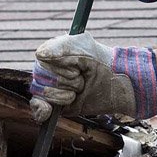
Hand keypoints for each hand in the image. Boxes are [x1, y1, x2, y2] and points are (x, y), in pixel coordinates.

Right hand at [28, 33, 156, 123]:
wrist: (117, 84)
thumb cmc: (101, 61)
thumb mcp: (83, 46)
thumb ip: (60, 46)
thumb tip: (39, 55)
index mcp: (52, 54)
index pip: (42, 60)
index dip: (60, 65)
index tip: (77, 67)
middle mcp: (48, 71)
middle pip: (42, 77)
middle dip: (65, 80)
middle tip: (81, 77)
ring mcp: (51, 89)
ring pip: (44, 93)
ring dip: (66, 93)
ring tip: (80, 89)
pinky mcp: (56, 106)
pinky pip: (39, 109)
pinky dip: (43, 110)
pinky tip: (52, 109)